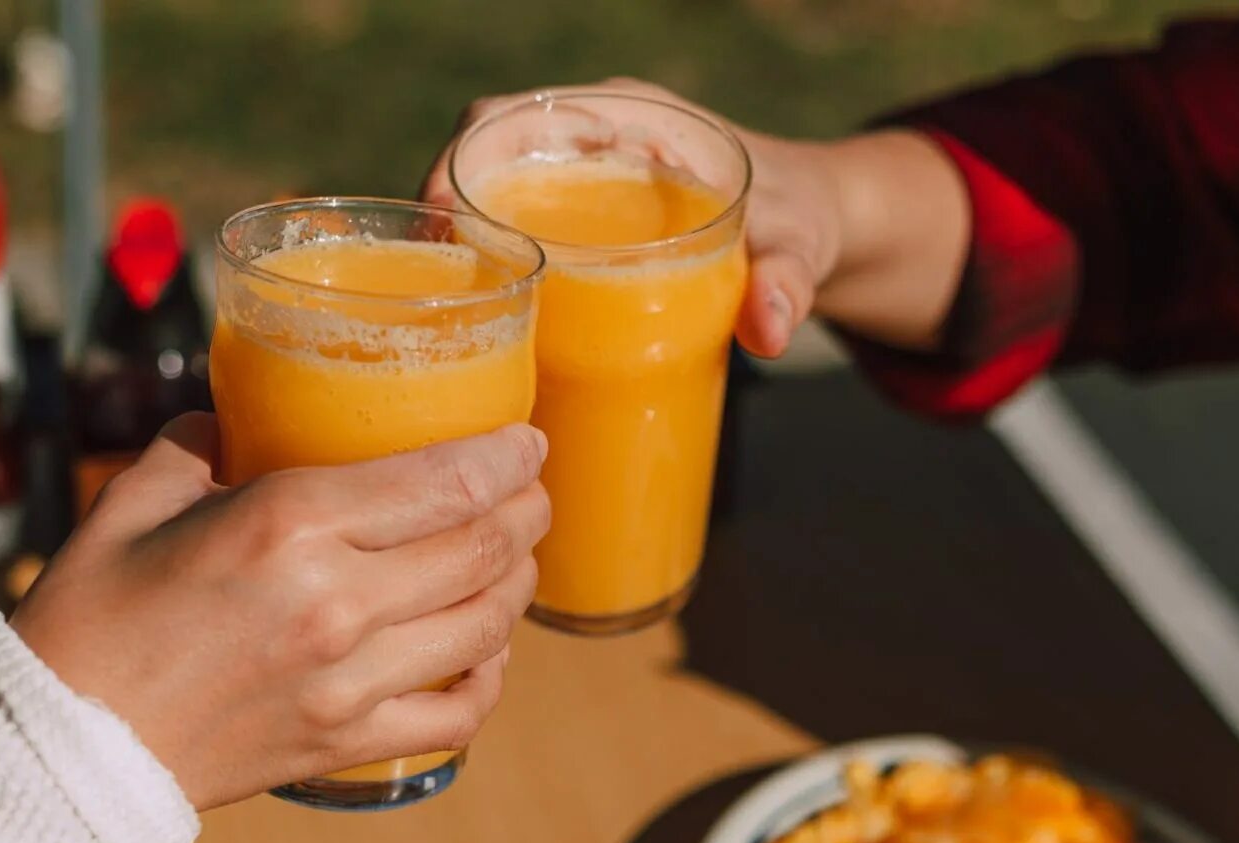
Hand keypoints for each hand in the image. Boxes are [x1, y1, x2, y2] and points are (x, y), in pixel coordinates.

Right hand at [9, 412, 547, 810]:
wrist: (62, 751)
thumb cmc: (89, 620)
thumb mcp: (134, 501)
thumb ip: (198, 444)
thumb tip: (235, 413)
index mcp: (288, 524)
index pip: (444, 482)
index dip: (506, 457)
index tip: (528, 441)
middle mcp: (337, 601)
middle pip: (482, 549)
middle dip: (526, 514)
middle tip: (532, 494)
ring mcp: (349, 682)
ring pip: (484, 627)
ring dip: (518, 588)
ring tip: (518, 560)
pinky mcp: (345, 744)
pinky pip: (455, 715)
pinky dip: (488, 680)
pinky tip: (484, 652)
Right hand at [422, 77, 962, 356]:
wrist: (814, 226)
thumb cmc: (803, 222)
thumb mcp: (800, 247)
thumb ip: (786, 284)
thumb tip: (769, 332)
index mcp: (633, 119)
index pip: (524, 114)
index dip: (471, 153)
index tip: (444, 205)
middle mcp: (592, 142)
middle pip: (484, 155)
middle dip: (442, 207)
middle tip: (424, 280)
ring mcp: (579, 185)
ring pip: (489, 197)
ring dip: (453, 243)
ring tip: (429, 307)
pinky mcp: (578, 227)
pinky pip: (511, 230)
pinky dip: (480, 265)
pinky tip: (463, 317)